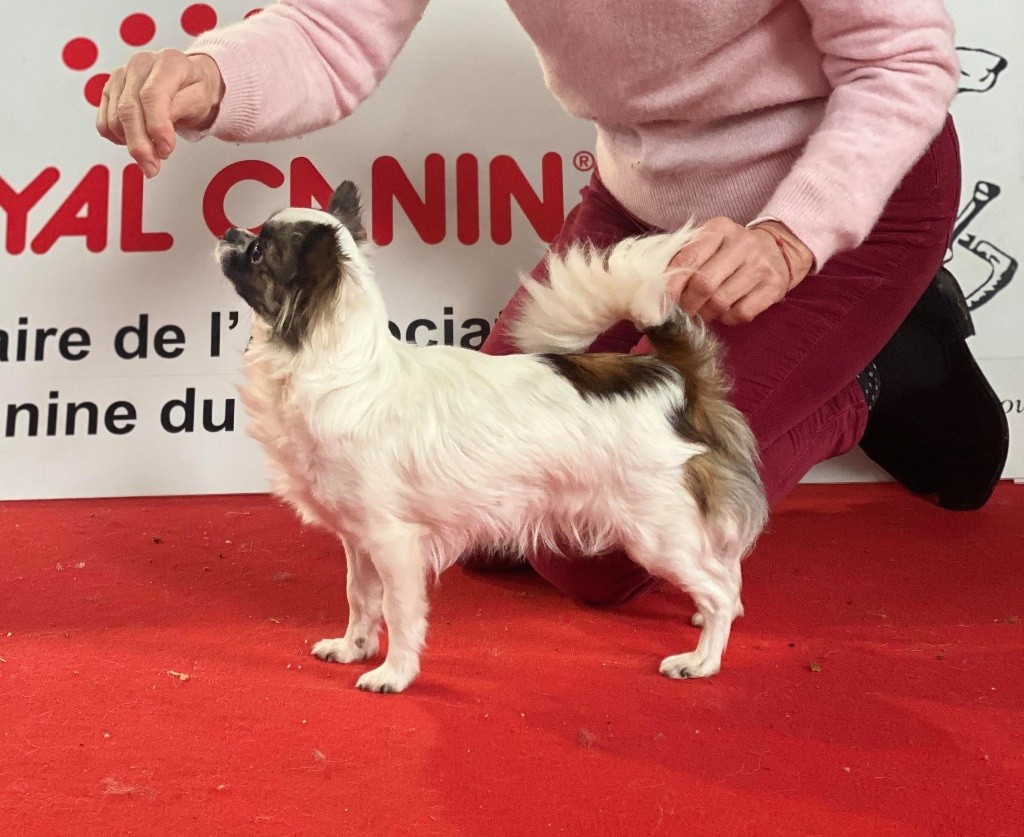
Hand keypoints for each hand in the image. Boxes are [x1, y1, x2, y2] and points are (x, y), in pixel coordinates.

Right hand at [96, 50, 224, 177]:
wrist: (188, 83)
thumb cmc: (196, 91)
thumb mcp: (201, 99)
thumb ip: (181, 110)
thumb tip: (160, 131)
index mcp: (167, 62)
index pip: (152, 95)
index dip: (156, 126)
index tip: (166, 150)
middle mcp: (140, 65)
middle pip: (129, 109)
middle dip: (141, 145)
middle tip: (153, 168)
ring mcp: (121, 76)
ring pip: (114, 118)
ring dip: (130, 145)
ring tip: (152, 157)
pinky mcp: (109, 91)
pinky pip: (104, 122)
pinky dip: (118, 139)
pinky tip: (136, 142)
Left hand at [667, 217, 814, 324]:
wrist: (779, 249)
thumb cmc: (731, 250)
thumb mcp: (710, 242)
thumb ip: (684, 258)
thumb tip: (655, 288)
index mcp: (720, 229)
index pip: (689, 258)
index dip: (672, 284)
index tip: (662, 301)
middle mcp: (742, 244)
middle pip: (704, 284)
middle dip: (687, 304)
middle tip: (682, 311)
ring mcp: (760, 266)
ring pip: (721, 302)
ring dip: (706, 314)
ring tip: (703, 311)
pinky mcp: (773, 287)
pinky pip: (741, 313)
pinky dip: (727, 318)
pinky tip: (725, 312)